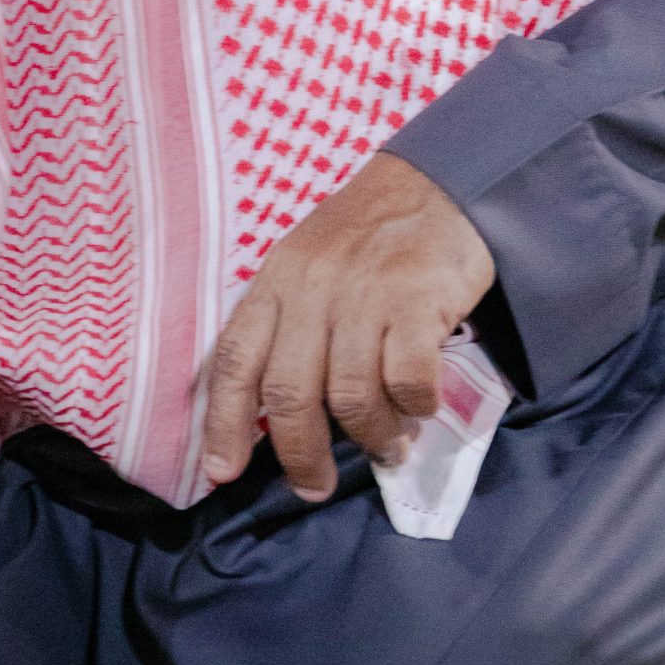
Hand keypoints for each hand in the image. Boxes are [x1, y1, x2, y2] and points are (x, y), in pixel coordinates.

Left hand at [202, 152, 493, 502]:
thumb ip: (291, 323)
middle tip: (315, 486)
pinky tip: (420, 406)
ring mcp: (366, 294)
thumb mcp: (309, 260)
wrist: (441, 179)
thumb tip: (282, 412)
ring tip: (388, 447)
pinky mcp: (417, 301)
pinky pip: (407, 381)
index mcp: (277, 280)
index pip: (236, 359)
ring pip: (351, 398)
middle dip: (301, 456)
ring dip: (371, 438)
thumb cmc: (371, 231)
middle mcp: (313, 288)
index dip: (223, 424)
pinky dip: (414, 406)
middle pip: (291, 395)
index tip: (222, 472)